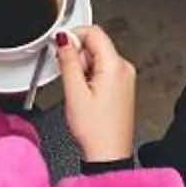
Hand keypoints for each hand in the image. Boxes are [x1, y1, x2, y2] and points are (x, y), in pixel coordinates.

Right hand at [57, 24, 137, 164]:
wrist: (108, 154)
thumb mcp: (75, 92)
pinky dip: (90, 77)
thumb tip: (64, 38)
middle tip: (69, 77)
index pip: (94, 32)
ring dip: (83, 68)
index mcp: (115, 66)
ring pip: (98, 57)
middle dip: (78, 55)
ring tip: (78, 91)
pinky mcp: (122, 87)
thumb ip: (68, 61)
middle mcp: (124, 68)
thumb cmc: (96, 130)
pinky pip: (103, 70)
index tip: (60, 47)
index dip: (73, 36)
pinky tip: (86, 95)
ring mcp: (125, 78)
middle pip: (96, 44)